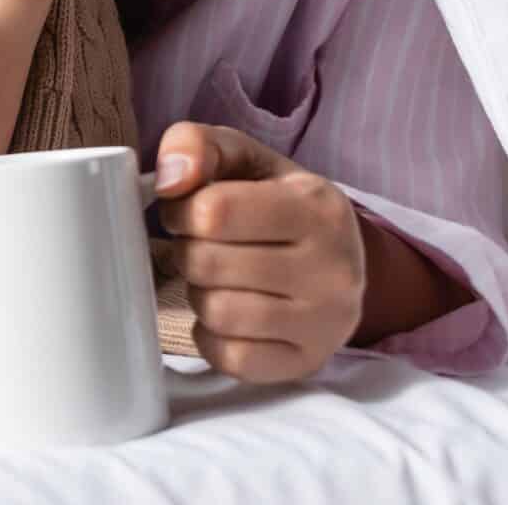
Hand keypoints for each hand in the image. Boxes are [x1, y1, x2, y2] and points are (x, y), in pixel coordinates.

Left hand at [154, 123, 365, 382]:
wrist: (339, 257)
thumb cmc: (276, 200)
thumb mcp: (243, 157)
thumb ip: (197, 145)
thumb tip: (168, 179)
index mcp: (316, 206)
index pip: (213, 211)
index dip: (180, 211)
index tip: (185, 212)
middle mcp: (332, 268)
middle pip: (208, 263)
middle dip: (188, 251)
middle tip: (201, 246)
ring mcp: (325, 323)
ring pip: (216, 312)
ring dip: (199, 293)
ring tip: (218, 278)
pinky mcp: (308, 362)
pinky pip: (230, 359)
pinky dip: (212, 336)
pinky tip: (228, 314)